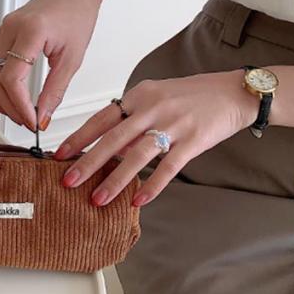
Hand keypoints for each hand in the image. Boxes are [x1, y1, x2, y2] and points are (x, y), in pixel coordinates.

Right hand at [0, 0, 104, 130]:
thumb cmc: (77, 15)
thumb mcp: (73, 58)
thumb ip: (55, 90)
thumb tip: (43, 116)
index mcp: (30, 31)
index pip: (11, 78)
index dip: (19, 105)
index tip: (33, 121)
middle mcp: (10, 28)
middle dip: (9, 106)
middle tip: (28, 121)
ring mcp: (2, 30)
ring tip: (12, 114)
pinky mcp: (1, 34)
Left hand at [54, 70, 259, 206]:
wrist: (232, 92)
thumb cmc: (191, 96)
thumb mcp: (156, 97)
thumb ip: (132, 119)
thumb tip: (108, 146)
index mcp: (139, 96)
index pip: (101, 119)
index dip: (79, 138)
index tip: (60, 154)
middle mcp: (152, 108)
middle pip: (113, 139)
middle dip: (88, 162)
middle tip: (68, 181)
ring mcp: (173, 124)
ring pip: (137, 155)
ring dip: (115, 180)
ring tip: (97, 199)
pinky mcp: (193, 141)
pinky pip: (168, 168)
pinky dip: (152, 186)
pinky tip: (137, 201)